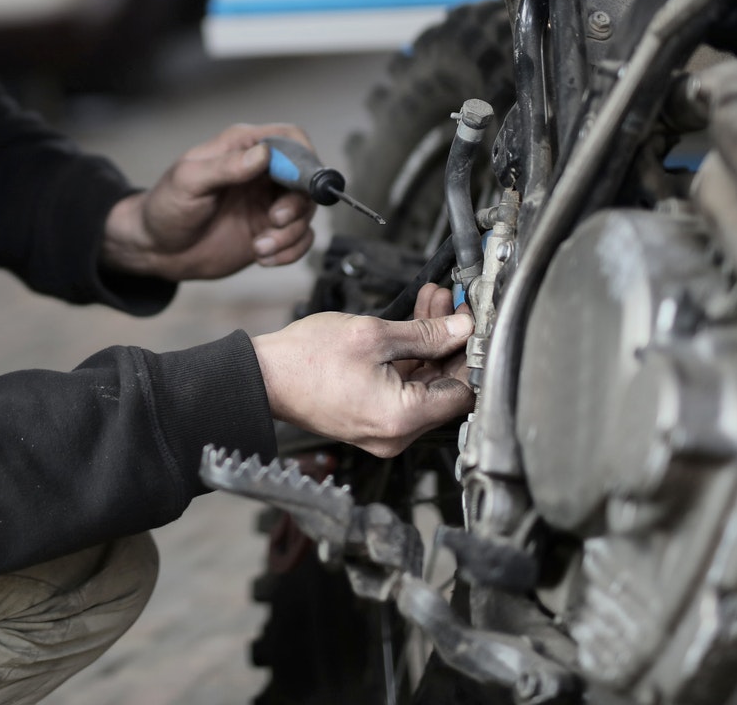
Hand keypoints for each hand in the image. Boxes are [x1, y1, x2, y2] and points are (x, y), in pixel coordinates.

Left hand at [100, 123, 316, 281]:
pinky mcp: (269, 231)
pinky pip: (300, 239)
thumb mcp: (189, 182)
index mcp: (242, 148)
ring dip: (290, 233)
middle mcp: (261, 173)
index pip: (290, 139)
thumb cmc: (166, 207)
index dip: (304, 158)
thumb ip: (226, 167)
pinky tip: (263, 257)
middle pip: (306, 178)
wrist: (156, 249)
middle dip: (297, 203)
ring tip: (260, 247)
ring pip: (306, 212)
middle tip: (274, 220)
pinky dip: (290, 251)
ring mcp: (267, 203)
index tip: (299, 184)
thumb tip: (263, 154)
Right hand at [251, 303, 473, 456]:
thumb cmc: (305, 360)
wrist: (263, 377)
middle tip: (452, 305)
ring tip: (432, 302)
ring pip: (424, 383)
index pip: (463, 392)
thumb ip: (424, 332)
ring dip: (431, 343)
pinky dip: (410, 357)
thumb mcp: (372, 335)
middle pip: (444, 387)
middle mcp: (396, 433)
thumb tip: (460, 328)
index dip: (471, 353)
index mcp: (402, 418)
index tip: (473, 323)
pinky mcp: (372, 418)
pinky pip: (403, 388)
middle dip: (450, 341)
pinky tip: (412, 324)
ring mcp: (384, 428)